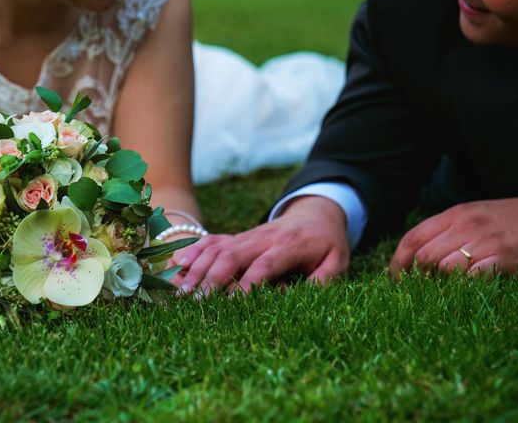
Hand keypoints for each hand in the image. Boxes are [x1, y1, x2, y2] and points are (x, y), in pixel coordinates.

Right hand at [168, 196, 350, 294]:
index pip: (265, 264)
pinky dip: (195, 250)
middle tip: (195, 301)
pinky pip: (213, 240)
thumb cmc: (327, 243)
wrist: (315, 213)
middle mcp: (263, 238)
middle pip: (233, 255)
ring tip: (181, 291)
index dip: (249, 283)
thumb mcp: (338, 262)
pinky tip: (178, 263)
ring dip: (198, 267)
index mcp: (290, 245)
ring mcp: (248, 236)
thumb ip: (324, 281)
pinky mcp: (238, 236)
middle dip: (212, 278)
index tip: (234, 303)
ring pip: (218, 247)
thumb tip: (305, 299)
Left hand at [389, 197, 517, 275]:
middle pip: (424, 256)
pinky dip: (467, 285)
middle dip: (418, 276)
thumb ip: (449, 231)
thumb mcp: (476, 216)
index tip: (394, 279)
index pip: (413, 238)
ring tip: (450, 287)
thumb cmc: (512, 220)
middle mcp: (466, 225)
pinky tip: (473, 286)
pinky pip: (472, 277)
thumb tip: (419, 257)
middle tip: (421, 288)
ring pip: (445, 267)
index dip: (397, 261)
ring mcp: (485, 241)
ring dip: (444, 281)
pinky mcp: (504, 258)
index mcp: (455, 214)